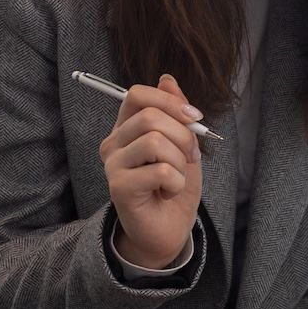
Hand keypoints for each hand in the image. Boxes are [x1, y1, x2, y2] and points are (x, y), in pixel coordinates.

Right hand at [98, 73, 203, 268]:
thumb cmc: (173, 186)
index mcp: (126, 128)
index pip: (137, 94)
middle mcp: (113, 143)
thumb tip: (168, 79)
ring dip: (179, 162)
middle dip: (183, 136)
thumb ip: (176, 114)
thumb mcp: (183, 145)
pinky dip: (176, 182)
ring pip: (156, 142)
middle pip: (150, 117)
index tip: (194, 118)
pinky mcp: (118, 187)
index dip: (170, 102)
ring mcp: (113, 165)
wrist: (168, 229)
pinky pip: (160, 171)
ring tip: (175, 177)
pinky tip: (167, 192)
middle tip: (187, 158)